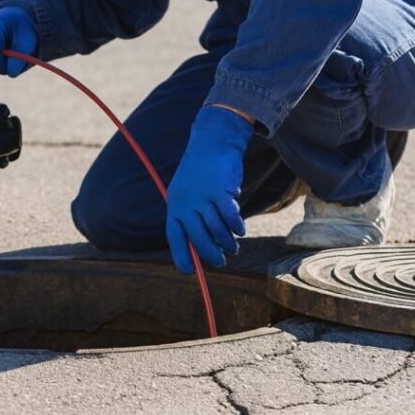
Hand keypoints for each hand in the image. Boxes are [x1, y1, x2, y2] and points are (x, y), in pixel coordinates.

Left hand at [166, 106, 253, 274]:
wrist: (212, 142)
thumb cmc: (202, 172)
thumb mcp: (188, 193)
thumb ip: (192, 217)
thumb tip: (203, 249)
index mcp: (174, 205)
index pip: (175, 237)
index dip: (182, 256)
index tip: (190, 272)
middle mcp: (185, 203)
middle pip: (198, 239)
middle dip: (211, 254)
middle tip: (221, 261)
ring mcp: (201, 197)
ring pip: (216, 230)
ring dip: (227, 242)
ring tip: (233, 246)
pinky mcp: (219, 191)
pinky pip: (230, 218)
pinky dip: (236, 227)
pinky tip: (240, 230)